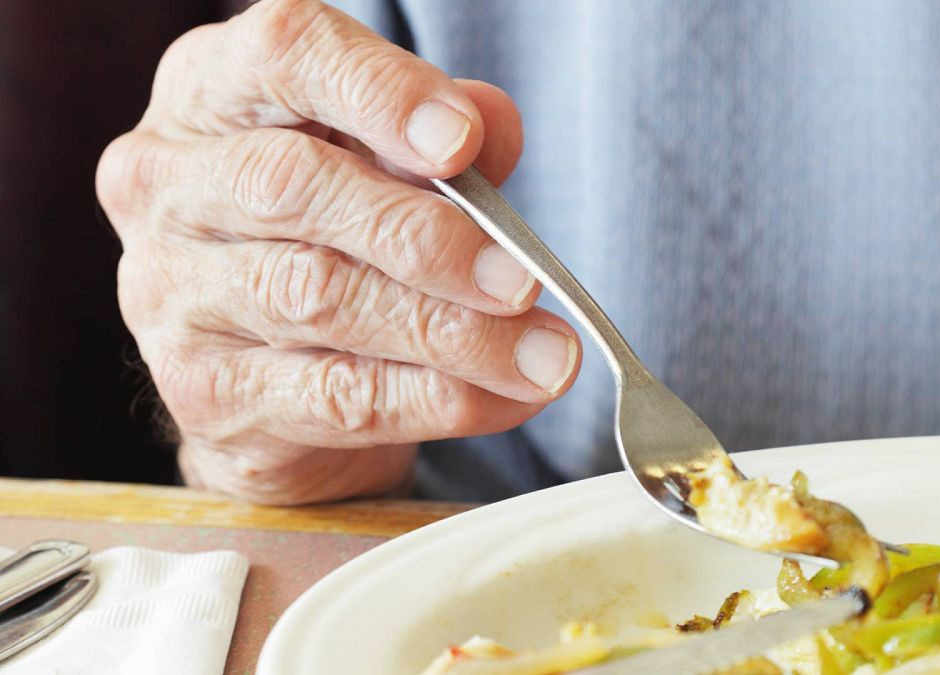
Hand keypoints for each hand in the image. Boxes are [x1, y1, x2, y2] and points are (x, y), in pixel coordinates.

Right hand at [96, 0, 579, 503]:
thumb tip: (494, 128)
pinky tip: (506, 396)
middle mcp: (168, 183)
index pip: (283, 54)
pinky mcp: (202, 393)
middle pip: (293, 186)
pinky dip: (436, 398)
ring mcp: (170, 293)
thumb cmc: (333, 240)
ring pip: (318, 299)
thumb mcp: (385, 168)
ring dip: (451, 332)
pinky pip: (333, 396)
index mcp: (211, 91)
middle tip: (523, 279)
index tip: (464, 142)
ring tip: (544, 354)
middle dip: (425, 236)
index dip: (380, 93)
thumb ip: (441, 145)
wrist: (267, 383)